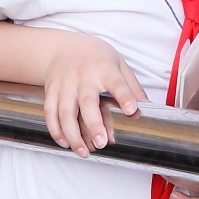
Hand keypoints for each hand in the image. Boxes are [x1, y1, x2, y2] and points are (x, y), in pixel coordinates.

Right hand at [41, 33, 144, 156]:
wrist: (63, 46)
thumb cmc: (95, 58)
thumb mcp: (118, 64)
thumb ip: (132, 87)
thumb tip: (147, 108)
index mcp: (105, 69)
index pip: (117, 83)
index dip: (125, 97)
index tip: (132, 110)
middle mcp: (83, 76)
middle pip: (87, 102)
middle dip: (94, 124)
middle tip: (102, 143)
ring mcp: (65, 84)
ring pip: (65, 112)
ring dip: (73, 134)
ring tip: (83, 152)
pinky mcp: (51, 91)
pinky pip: (50, 112)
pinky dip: (55, 130)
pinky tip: (64, 143)